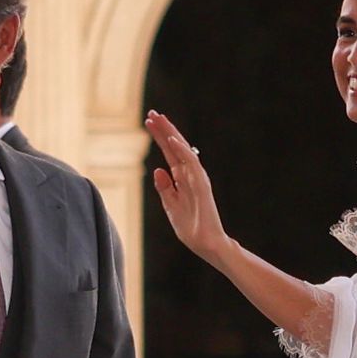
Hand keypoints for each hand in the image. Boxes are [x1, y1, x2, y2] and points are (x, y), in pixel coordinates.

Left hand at [144, 111, 230, 264]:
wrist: (207, 244)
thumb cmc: (191, 228)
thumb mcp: (171, 206)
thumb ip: (165, 189)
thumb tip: (157, 170)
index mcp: (182, 179)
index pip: (169, 153)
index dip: (160, 137)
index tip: (149, 122)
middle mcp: (190, 175)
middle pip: (175, 147)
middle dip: (164, 130)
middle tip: (152, 113)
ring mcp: (197, 178)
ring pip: (183, 150)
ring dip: (171, 134)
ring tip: (159, 119)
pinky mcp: (202, 185)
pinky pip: (191, 164)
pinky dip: (182, 151)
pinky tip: (172, 139)